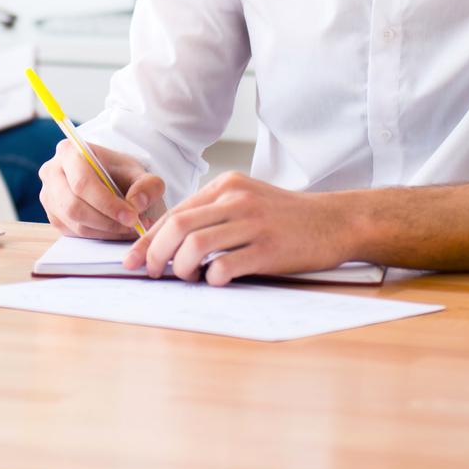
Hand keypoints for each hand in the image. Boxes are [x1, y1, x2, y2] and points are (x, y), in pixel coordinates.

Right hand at [37, 141, 163, 239]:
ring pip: (74, 223)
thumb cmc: (120, 172)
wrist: (110, 179)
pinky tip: (117, 230)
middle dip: (107, 221)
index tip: (132, 216)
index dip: (107, 203)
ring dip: (106, 231)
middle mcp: (52, 172)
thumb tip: (137, 203)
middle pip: (74, 206)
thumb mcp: (140, 172)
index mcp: (69, 152)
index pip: (83, 182)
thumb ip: (147, 185)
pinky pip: (74, 233)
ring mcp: (48, 196)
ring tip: (130, 228)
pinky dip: (99, 235)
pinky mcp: (53, 216)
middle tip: (133, 226)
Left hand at [122, 172, 350, 285]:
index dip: (148, 239)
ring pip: (195, 246)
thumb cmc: (287, 217)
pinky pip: (226, 265)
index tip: (133, 259)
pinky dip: (212, 278)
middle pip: (177, 227)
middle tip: (151, 273)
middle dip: (155, 254)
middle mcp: (236, 201)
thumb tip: (169, 240)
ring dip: (180, 269)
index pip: (174, 212)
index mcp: (226, 187)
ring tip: (186, 279)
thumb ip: (213, 213)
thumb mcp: (247, 200)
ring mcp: (253, 224)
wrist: (335, 221)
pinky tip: (215, 281)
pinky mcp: (268, 249)